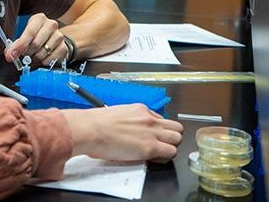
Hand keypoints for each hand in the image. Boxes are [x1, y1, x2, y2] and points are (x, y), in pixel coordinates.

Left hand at [6, 13, 67, 65]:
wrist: (53, 39)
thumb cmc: (36, 37)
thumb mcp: (25, 37)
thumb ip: (15, 46)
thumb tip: (9, 55)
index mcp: (39, 19)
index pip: (30, 32)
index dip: (21, 45)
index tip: (14, 54)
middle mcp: (51, 25)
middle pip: (36, 43)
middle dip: (27, 52)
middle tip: (25, 54)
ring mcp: (59, 36)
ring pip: (43, 52)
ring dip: (36, 57)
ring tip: (35, 54)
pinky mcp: (64, 47)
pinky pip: (51, 59)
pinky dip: (44, 61)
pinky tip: (44, 57)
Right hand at [62, 104, 183, 162]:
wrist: (90, 129)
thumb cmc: (95, 124)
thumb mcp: (116, 115)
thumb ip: (128, 121)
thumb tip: (129, 130)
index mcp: (140, 109)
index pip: (161, 119)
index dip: (158, 130)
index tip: (151, 136)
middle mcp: (149, 119)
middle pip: (175, 127)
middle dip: (171, 137)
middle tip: (160, 144)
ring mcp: (151, 132)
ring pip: (178, 138)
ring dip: (171, 147)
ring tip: (158, 153)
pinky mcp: (150, 147)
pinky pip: (171, 152)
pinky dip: (165, 157)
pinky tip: (154, 158)